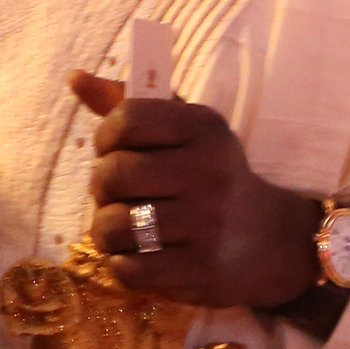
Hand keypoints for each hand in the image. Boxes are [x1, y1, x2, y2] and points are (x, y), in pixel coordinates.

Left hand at [73, 71, 320, 309]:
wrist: (274, 239)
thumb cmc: (210, 175)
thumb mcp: (182, 132)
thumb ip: (128, 105)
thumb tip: (76, 78)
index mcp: (203, 127)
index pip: (126, 119)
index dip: (105, 137)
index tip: (114, 150)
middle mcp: (209, 171)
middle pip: (112, 173)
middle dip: (102, 187)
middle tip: (117, 195)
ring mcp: (208, 223)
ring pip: (114, 225)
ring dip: (106, 230)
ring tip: (123, 228)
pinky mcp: (203, 270)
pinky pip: (130, 270)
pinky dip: (123, 265)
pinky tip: (140, 256)